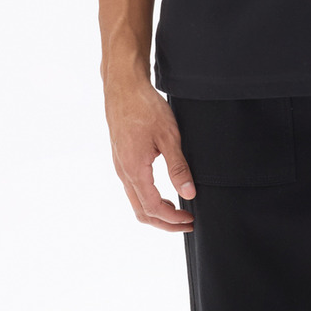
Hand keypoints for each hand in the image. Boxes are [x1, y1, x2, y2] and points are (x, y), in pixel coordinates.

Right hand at [104, 75, 195, 232]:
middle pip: (141, 212)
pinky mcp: (121, 159)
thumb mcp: (168, 137)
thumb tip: (189, 194)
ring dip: (156, 212)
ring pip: (136, 202)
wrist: (123, 87)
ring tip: (178, 211)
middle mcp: (124, 172)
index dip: (173, 219)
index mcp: (135, 170)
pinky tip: (163, 194)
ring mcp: (120, 166)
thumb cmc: (144, 107)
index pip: (153, 208)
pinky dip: (148, 200)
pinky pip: (133, 189)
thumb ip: (178, 168)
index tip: (190, 219)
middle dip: (164, 223)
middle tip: (186, 223)